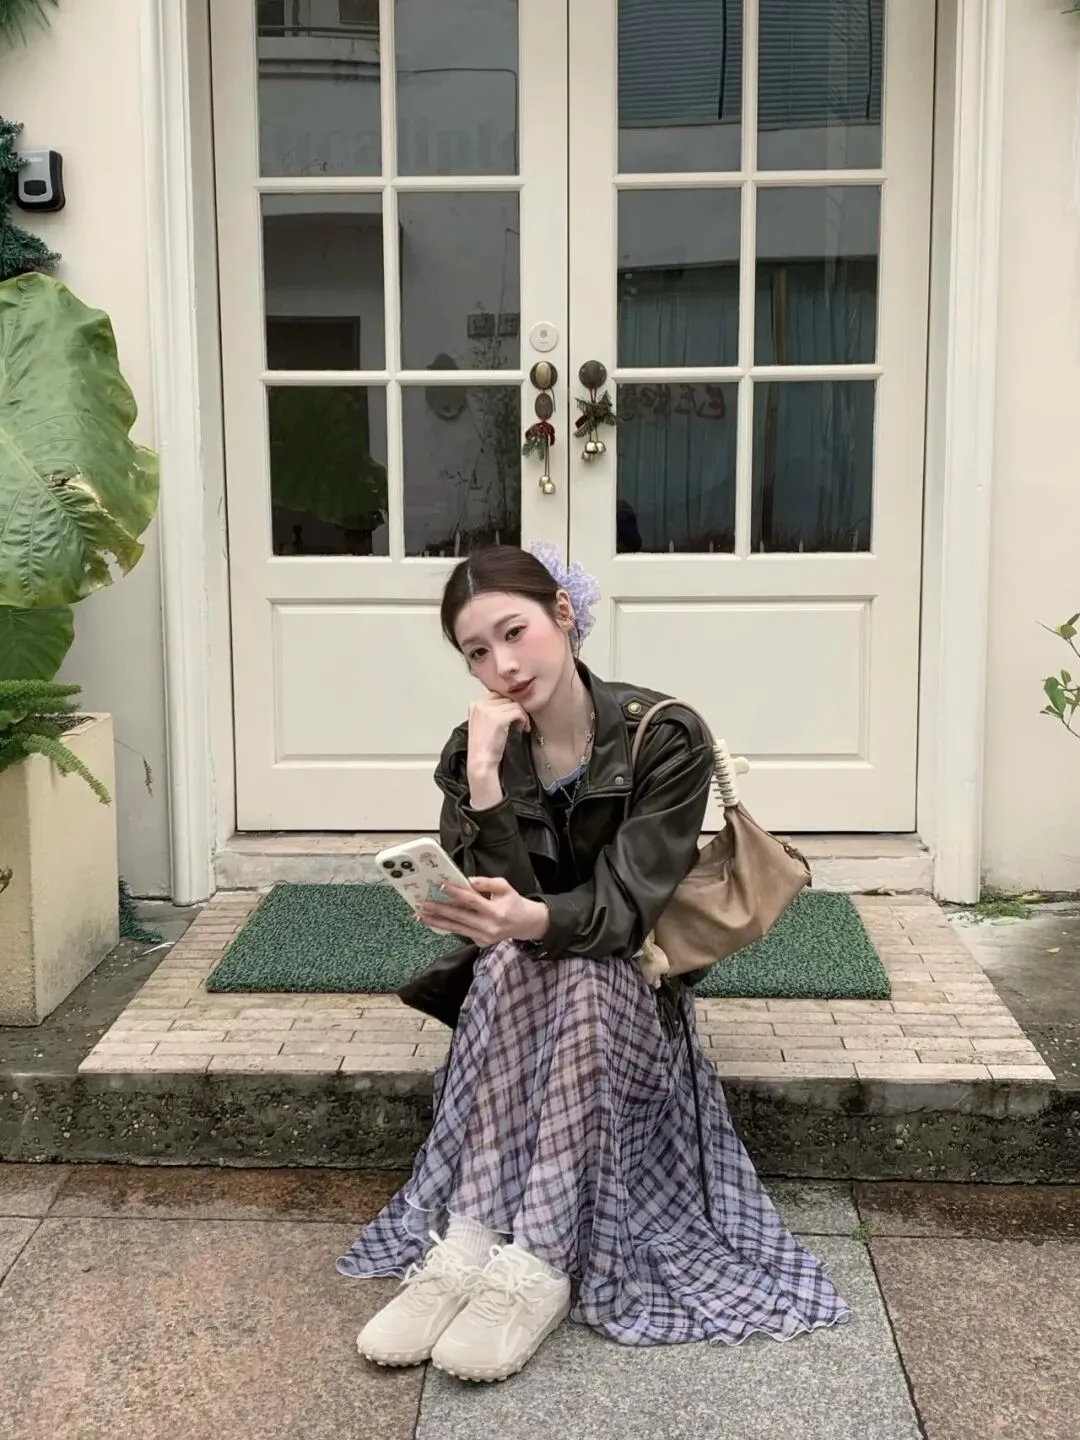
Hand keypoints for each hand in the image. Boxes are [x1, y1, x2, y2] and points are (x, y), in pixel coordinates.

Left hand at [418, 875, 549, 946]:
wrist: (525, 924)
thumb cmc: (514, 902)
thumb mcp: (505, 887)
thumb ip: (487, 882)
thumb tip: (468, 881)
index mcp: (496, 912)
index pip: (472, 901)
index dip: (456, 893)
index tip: (441, 886)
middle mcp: (488, 927)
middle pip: (459, 917)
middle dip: (439, 910)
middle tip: (422, 905)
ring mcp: (483, 938)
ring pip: (455, 929)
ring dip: (436, 922)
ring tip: (420, 916)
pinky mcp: (480, 943)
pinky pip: (461, 933)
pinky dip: (447, 927)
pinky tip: (433, 921)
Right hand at [466, 693, 529, 775]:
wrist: (481, 762)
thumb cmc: (483, 747)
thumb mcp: (483, 723)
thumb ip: (491, 711)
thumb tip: (509, 704)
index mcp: (475, 705)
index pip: (497, 695)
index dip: (508, 705)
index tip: (512, 716)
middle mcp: (480, 705)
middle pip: (507, 699)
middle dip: (515, 710)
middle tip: (518, 723)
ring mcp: (489, 710)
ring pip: (515, 704)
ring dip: (521, 715)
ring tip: (520, 727)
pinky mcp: (499, 718)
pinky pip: (519, 712)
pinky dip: (524, 720)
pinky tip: (522, 729)